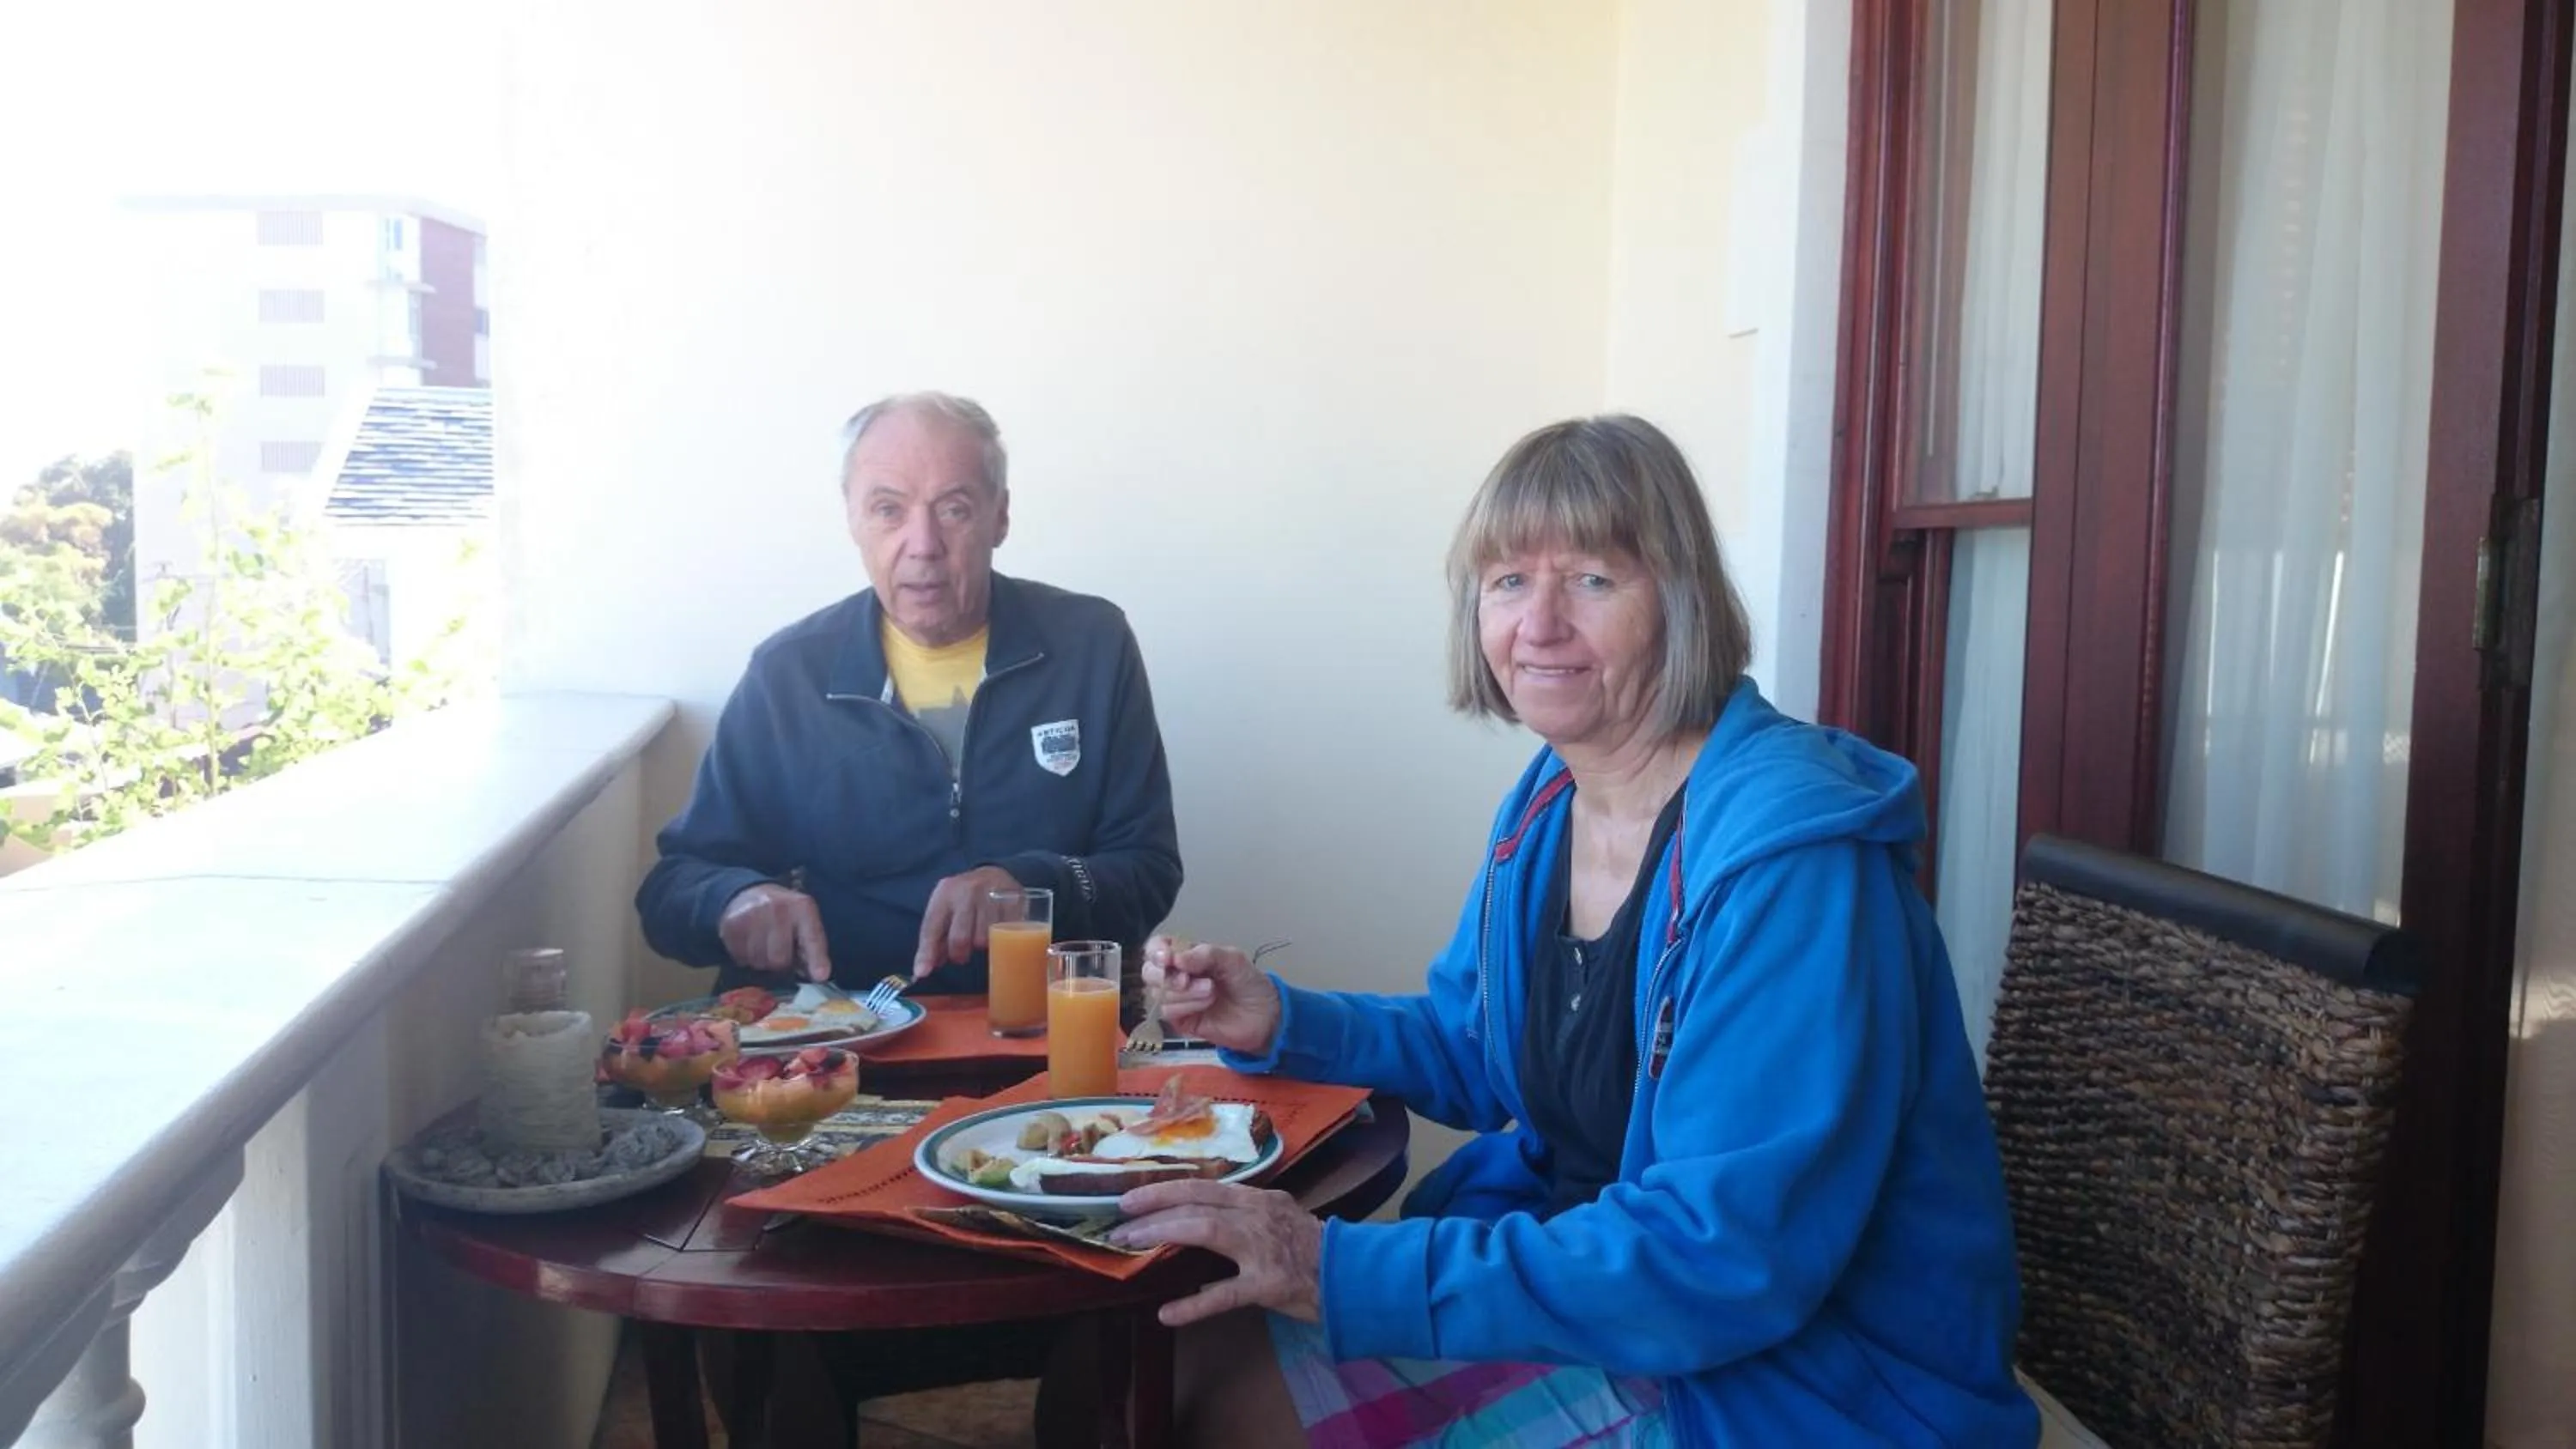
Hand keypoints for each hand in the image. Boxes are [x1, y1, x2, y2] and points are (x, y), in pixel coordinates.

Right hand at [719, 883, 830, 981]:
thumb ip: (812, 946)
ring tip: (763, 944)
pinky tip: (749, 943)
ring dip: (761, 960)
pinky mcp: (731, 924)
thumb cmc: (783, 914)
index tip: (821, 976)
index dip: (817, 959)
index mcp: (802, 908)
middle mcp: (778, 909)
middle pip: (779, 959)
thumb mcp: (803, 921)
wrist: (748, 892)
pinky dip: (745, 957)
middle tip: (778, 950)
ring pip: (758, 961)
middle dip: (780, 962)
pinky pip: (740, 958)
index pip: (812, 937)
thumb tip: (818, 976)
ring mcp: (752, 915)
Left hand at [914, 865, 1026, 978]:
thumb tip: (922, 971)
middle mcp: (968, 891)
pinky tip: (997, 932)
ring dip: (981, 946)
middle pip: (960, 938)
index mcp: (946, 893)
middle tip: (962, 954)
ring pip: (984, 940)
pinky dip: (1000, 939)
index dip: (927, 953)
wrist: (993, 874)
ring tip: (980, 936)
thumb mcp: (943, 910)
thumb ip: (933, 939)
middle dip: (959, 954)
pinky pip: (1005, 934)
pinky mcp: (1014, 900)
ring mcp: (993, 894)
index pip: (932, 927)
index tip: (922, 973)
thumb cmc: (963, 898)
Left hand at [1108, 1180, 1322, 1326]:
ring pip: (1206, 1230)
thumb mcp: (1281, 1218)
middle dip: (1155, 1204)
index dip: (1165, 1188)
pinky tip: (1167, 1313)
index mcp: (1260, 1200)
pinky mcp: (1269, 1285)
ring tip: (1129, 1243)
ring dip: (1163, 1233)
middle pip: (1199, 1200)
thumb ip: (1246, 1215)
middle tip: (1119, 1215)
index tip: (1133, 1195)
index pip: (1205, 1186)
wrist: (1356, 1275)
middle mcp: (1259, 1216)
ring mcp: (1263, 1249)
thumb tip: (1201, 1216)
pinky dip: (1194, 1304)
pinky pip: (1225, 1294)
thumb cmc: (1317, 1251)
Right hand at [1143, 936, 1281, 1055]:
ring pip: (1158, 993)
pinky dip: (1186, 1005)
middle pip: (1149, 972)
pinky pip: (1168, 1011)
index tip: (1167, 958)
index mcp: (1186, 955)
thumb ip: (1204, 954)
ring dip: (1185, 992)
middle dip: (1165, 975)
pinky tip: (1206, 1004)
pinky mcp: (1181, 1020)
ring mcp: (1178, 999)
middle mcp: (1177, 976)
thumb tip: (1175, 959)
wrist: (1264, 1015)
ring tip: (1211, 991)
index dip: (1155, 951)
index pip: (1157, 948)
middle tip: (1187, 978)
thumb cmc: (1248, 982)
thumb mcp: (1231, 959)